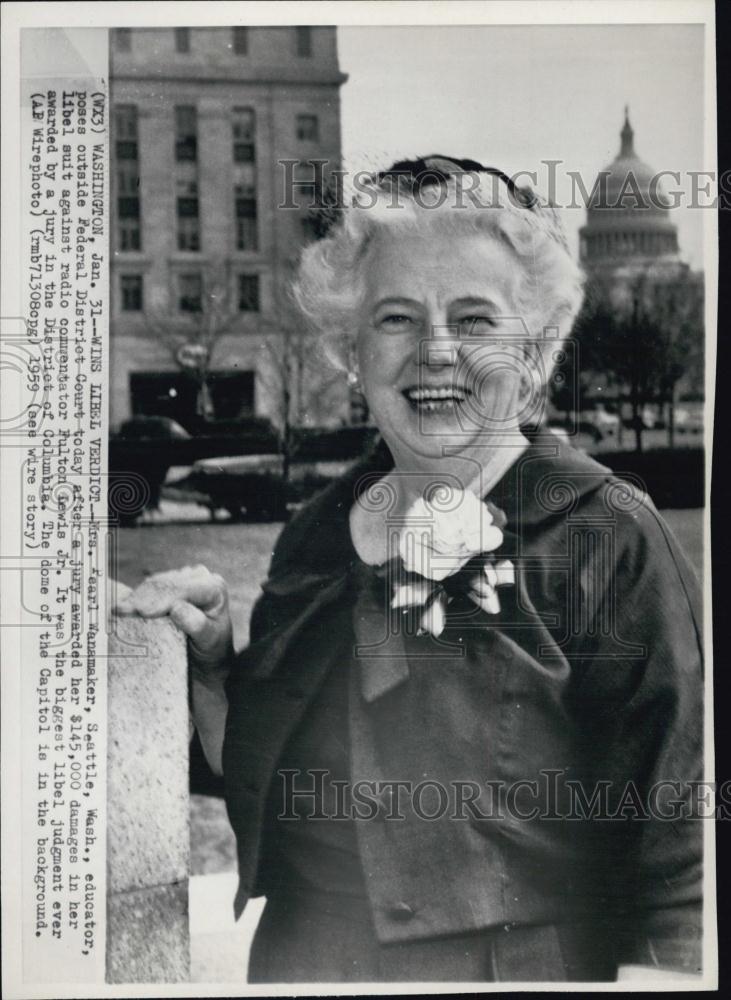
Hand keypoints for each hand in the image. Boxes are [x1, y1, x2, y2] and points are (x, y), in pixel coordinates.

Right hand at [113, 565, 233, 681]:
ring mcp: (182, 578)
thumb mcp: (209, 640)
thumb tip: (178, 609)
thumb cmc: (211, 648)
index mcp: (214, 587)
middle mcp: (199, 577)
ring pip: (154, 584)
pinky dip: (134, 599)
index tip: (142, 612)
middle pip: (166, 584)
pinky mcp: (168, 584)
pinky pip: (148, 589)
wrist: (207, 654)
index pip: (184, 590)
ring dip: (135, 598)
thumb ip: (197, 624)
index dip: (162, 600)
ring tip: (118, 611)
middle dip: (143, 599)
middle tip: (121, 611)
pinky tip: (121, 608)